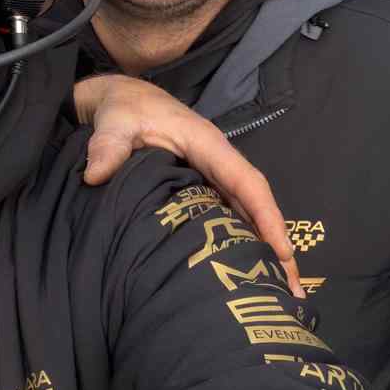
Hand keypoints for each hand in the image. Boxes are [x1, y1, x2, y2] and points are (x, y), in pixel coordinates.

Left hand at [75, 75, 301, 295]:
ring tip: (281, 290)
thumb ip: (108, 146)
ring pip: (246, 212)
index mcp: (206, 144)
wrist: (121, 98)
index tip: (282, 252)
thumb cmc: (125, 109)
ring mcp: (212, 174)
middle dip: (277, 243)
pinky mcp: (202, 184)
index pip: (246, 182)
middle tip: (294, 289)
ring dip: (264, 247)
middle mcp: (217, 161)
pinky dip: (243, 239)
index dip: (266, 216)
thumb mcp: (115, 122)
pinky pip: (229, 212)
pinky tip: (246, 268)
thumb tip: (96, 175)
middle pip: (256, 204)